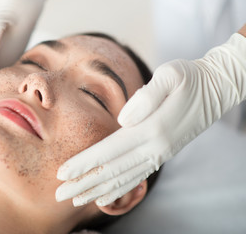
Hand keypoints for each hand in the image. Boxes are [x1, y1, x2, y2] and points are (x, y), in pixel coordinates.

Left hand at [56, 31, 245, 206]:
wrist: (215, 89)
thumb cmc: (189, 78)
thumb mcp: (171, 76)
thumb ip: (147, 97)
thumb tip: (123, 119)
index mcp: (152, 128)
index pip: (109, 150)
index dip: (84, 163)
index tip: (62, 173)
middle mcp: (155, 147)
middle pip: (112, 171)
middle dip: (84, 184)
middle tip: (60, 196)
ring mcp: (159, 154)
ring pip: (123, 179)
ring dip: (98, 191)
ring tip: (77, 201)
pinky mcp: (161, 154)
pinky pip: (137, 177)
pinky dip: (119, 190)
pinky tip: (106, 197)